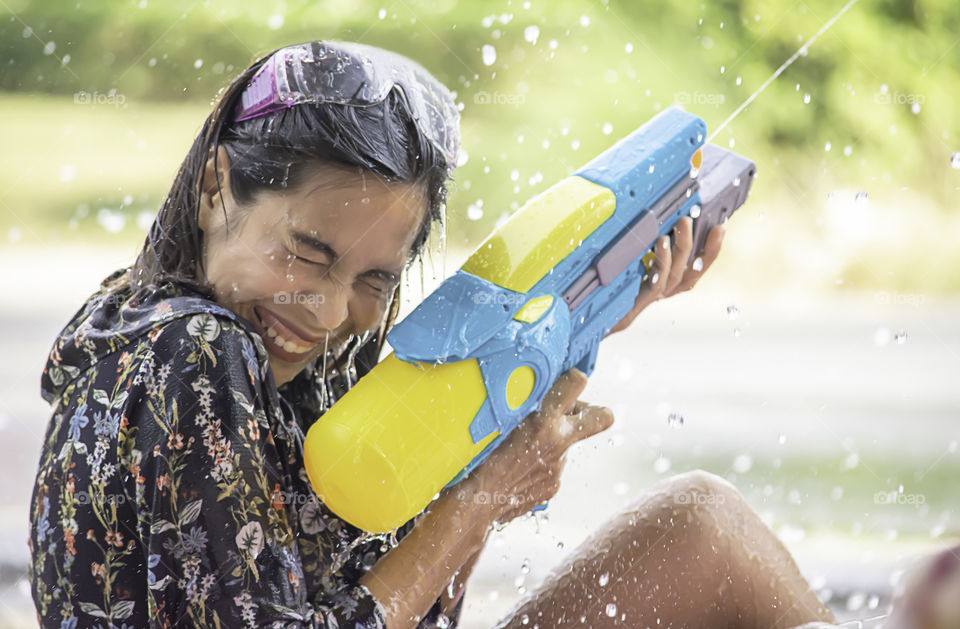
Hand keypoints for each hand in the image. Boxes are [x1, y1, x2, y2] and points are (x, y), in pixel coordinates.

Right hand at [458, 369, 613, 523]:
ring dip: (553, 439)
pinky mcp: (553, 486)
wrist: (472, 505)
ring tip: (521, 444)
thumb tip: (532, 386)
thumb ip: (521, 404)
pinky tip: (517, 465)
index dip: (572, 378)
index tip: (563, 380)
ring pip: (568, 442)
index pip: (577, 383)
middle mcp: (558, 444)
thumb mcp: (496, 419)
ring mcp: (558, 468)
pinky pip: (554, 464)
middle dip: (591, 410)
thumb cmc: (475, 457)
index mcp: (543, 421)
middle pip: (603, 417)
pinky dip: (541, 461)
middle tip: (569, 409)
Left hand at [607, 216, 725, 334]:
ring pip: (676, 273)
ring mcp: (651, 296)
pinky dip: (661, 260)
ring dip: (682, 246)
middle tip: (696, 218)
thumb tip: (651, 210)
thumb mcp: (626, 256)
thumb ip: (641, 239)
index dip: (711, 250)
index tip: (720, 228)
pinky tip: (659, 242)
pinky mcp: (637, 300)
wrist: (585, 313)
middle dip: (702, 245)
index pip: (697, 267)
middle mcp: (663, 290)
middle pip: (692, 271)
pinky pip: (656, 281)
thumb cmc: (605, 280)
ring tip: (682, 223)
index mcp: (665, 281)